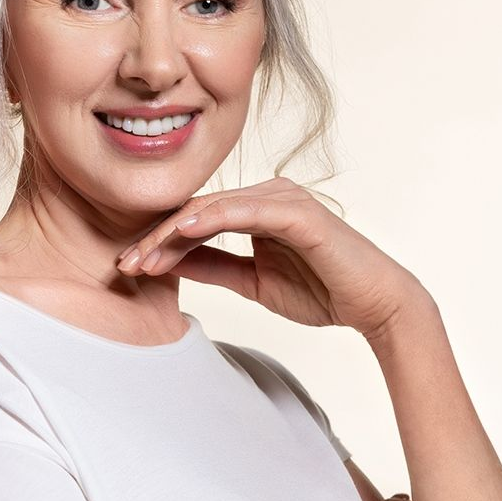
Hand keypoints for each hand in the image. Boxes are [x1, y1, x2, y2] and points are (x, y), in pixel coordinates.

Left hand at [116, 178, 434, 340]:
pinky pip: (245, 211)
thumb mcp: (253, 282)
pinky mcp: (297, 211)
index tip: (129, 265)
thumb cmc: (321, 290)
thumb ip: (215, 267)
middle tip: (125, 263)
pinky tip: (184, 233)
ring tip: (144, 256)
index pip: (196, 220)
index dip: (160, 241)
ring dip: (174, 233)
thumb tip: (171, 262)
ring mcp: (282, 199)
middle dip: (157, 238)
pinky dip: (212, 219)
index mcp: (255, 208)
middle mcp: (266, 195)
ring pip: (213, 209)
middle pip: (197, 211)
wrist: (376, 305)